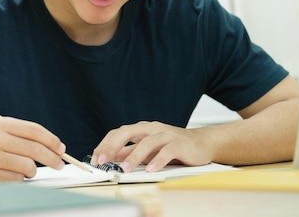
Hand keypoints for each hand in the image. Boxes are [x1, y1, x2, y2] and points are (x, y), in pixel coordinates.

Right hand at [0, 117, 65, 181]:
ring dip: (32, 170)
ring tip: (24, 168)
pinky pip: (17, 180)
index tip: (61, 148)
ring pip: (28, 167)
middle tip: (59, 163)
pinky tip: (10, 173)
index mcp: (0, 124)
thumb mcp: (1, 130)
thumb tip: (56, 148)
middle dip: (52, 158)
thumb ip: (26, 135)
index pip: (34, 130)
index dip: (52, 140)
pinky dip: (19, 179)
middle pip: (34, 149)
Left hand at [90, 121, 212, 172]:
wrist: (202, 143)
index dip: (105, 145)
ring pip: (147, 142)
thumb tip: (111, 158)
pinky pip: (167, 151)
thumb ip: (131, 152)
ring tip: (125, 168)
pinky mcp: (180, 143)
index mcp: (141, 129)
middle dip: (113, 146)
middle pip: (127, 132)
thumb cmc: (174, 146)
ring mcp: (166, 134)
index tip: (95, 159)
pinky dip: (158, 160)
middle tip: (103, 161)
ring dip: (134, 156)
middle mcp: (152, 128)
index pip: (118, 133)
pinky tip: (151, 169)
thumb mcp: (148, 149)